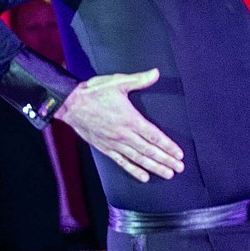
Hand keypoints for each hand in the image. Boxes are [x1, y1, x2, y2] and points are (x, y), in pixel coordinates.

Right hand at [56, 70, 183, 182]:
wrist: (70, 104)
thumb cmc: (94, 92)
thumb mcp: (118, 82)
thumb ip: (139, 80)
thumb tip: (155, 73)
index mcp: (130, 119)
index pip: (154, 136)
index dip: (167, 146)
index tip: (179, 154)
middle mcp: (124, 134)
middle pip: (149, 151)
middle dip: (166, 160)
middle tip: (179, 168)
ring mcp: (115, 143)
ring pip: (138, 159)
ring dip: (154, 167)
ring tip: (168, 174)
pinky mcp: (106, 148)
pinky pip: (122, 162)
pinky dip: (134, 171)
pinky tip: (144, 177)